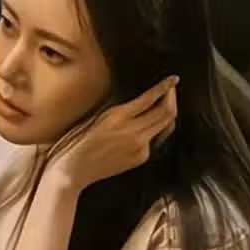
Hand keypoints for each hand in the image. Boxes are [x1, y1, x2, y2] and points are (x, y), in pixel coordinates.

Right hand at [47, 76, 178, 190]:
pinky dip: (158, 128)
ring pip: (166, 125)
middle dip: (172, 98)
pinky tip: (154, 123)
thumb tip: (144, 99)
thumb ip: (122, 109)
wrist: (74, 170)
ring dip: (168, 112)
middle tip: (171, 89)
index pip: (150, 98)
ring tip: (166, 102)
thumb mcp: (98, 117)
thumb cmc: (79, 140)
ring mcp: (140, 147)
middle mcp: (133, 132)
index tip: (174, 79)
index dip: (165, 87)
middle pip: (166, 112)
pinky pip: (156, 139)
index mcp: (118, 117)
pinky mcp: (141, 157)